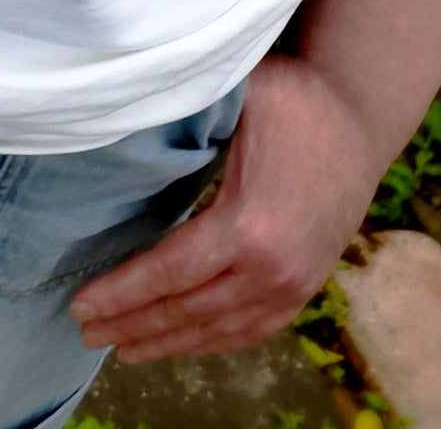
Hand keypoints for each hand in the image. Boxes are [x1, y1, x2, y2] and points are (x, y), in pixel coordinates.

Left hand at [69, 55, 385, 363]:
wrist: (361, 122)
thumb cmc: (294, 102)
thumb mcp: (240, 94)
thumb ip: (185, 107)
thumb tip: (123, 104)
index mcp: (248, 225)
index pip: (169, 272)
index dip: (122, 292)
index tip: (80, 304)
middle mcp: (270, 269)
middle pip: (186, 310)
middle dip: (131, 324)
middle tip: (86, 332)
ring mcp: (291, 286)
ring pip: (216, 330)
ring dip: (165, 343)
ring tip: (122, 346)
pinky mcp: (304, 290)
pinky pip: (250, 330)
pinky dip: (210, 341)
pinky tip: (181, 343)